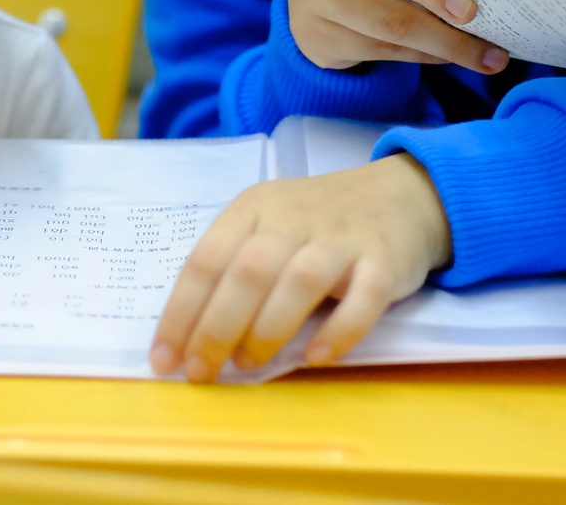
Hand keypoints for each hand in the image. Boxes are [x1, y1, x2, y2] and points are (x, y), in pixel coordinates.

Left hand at [149, 153, 452, 382]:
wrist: (401, 194)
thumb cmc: (319, 221)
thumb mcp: (268, 224)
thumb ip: (235, 267)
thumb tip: (192, 337)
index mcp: (254, 208)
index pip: (206, 260)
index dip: (181, 313)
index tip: (164, 359)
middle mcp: (294, 218)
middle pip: (248, 273)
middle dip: (216, 328)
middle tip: (201, 371)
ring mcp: (342, 238)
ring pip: (300, 282)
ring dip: (268, 329)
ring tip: (248, 364)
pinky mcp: (385, 260)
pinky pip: (364, 297)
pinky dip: (340, 330)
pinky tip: (316, 357)